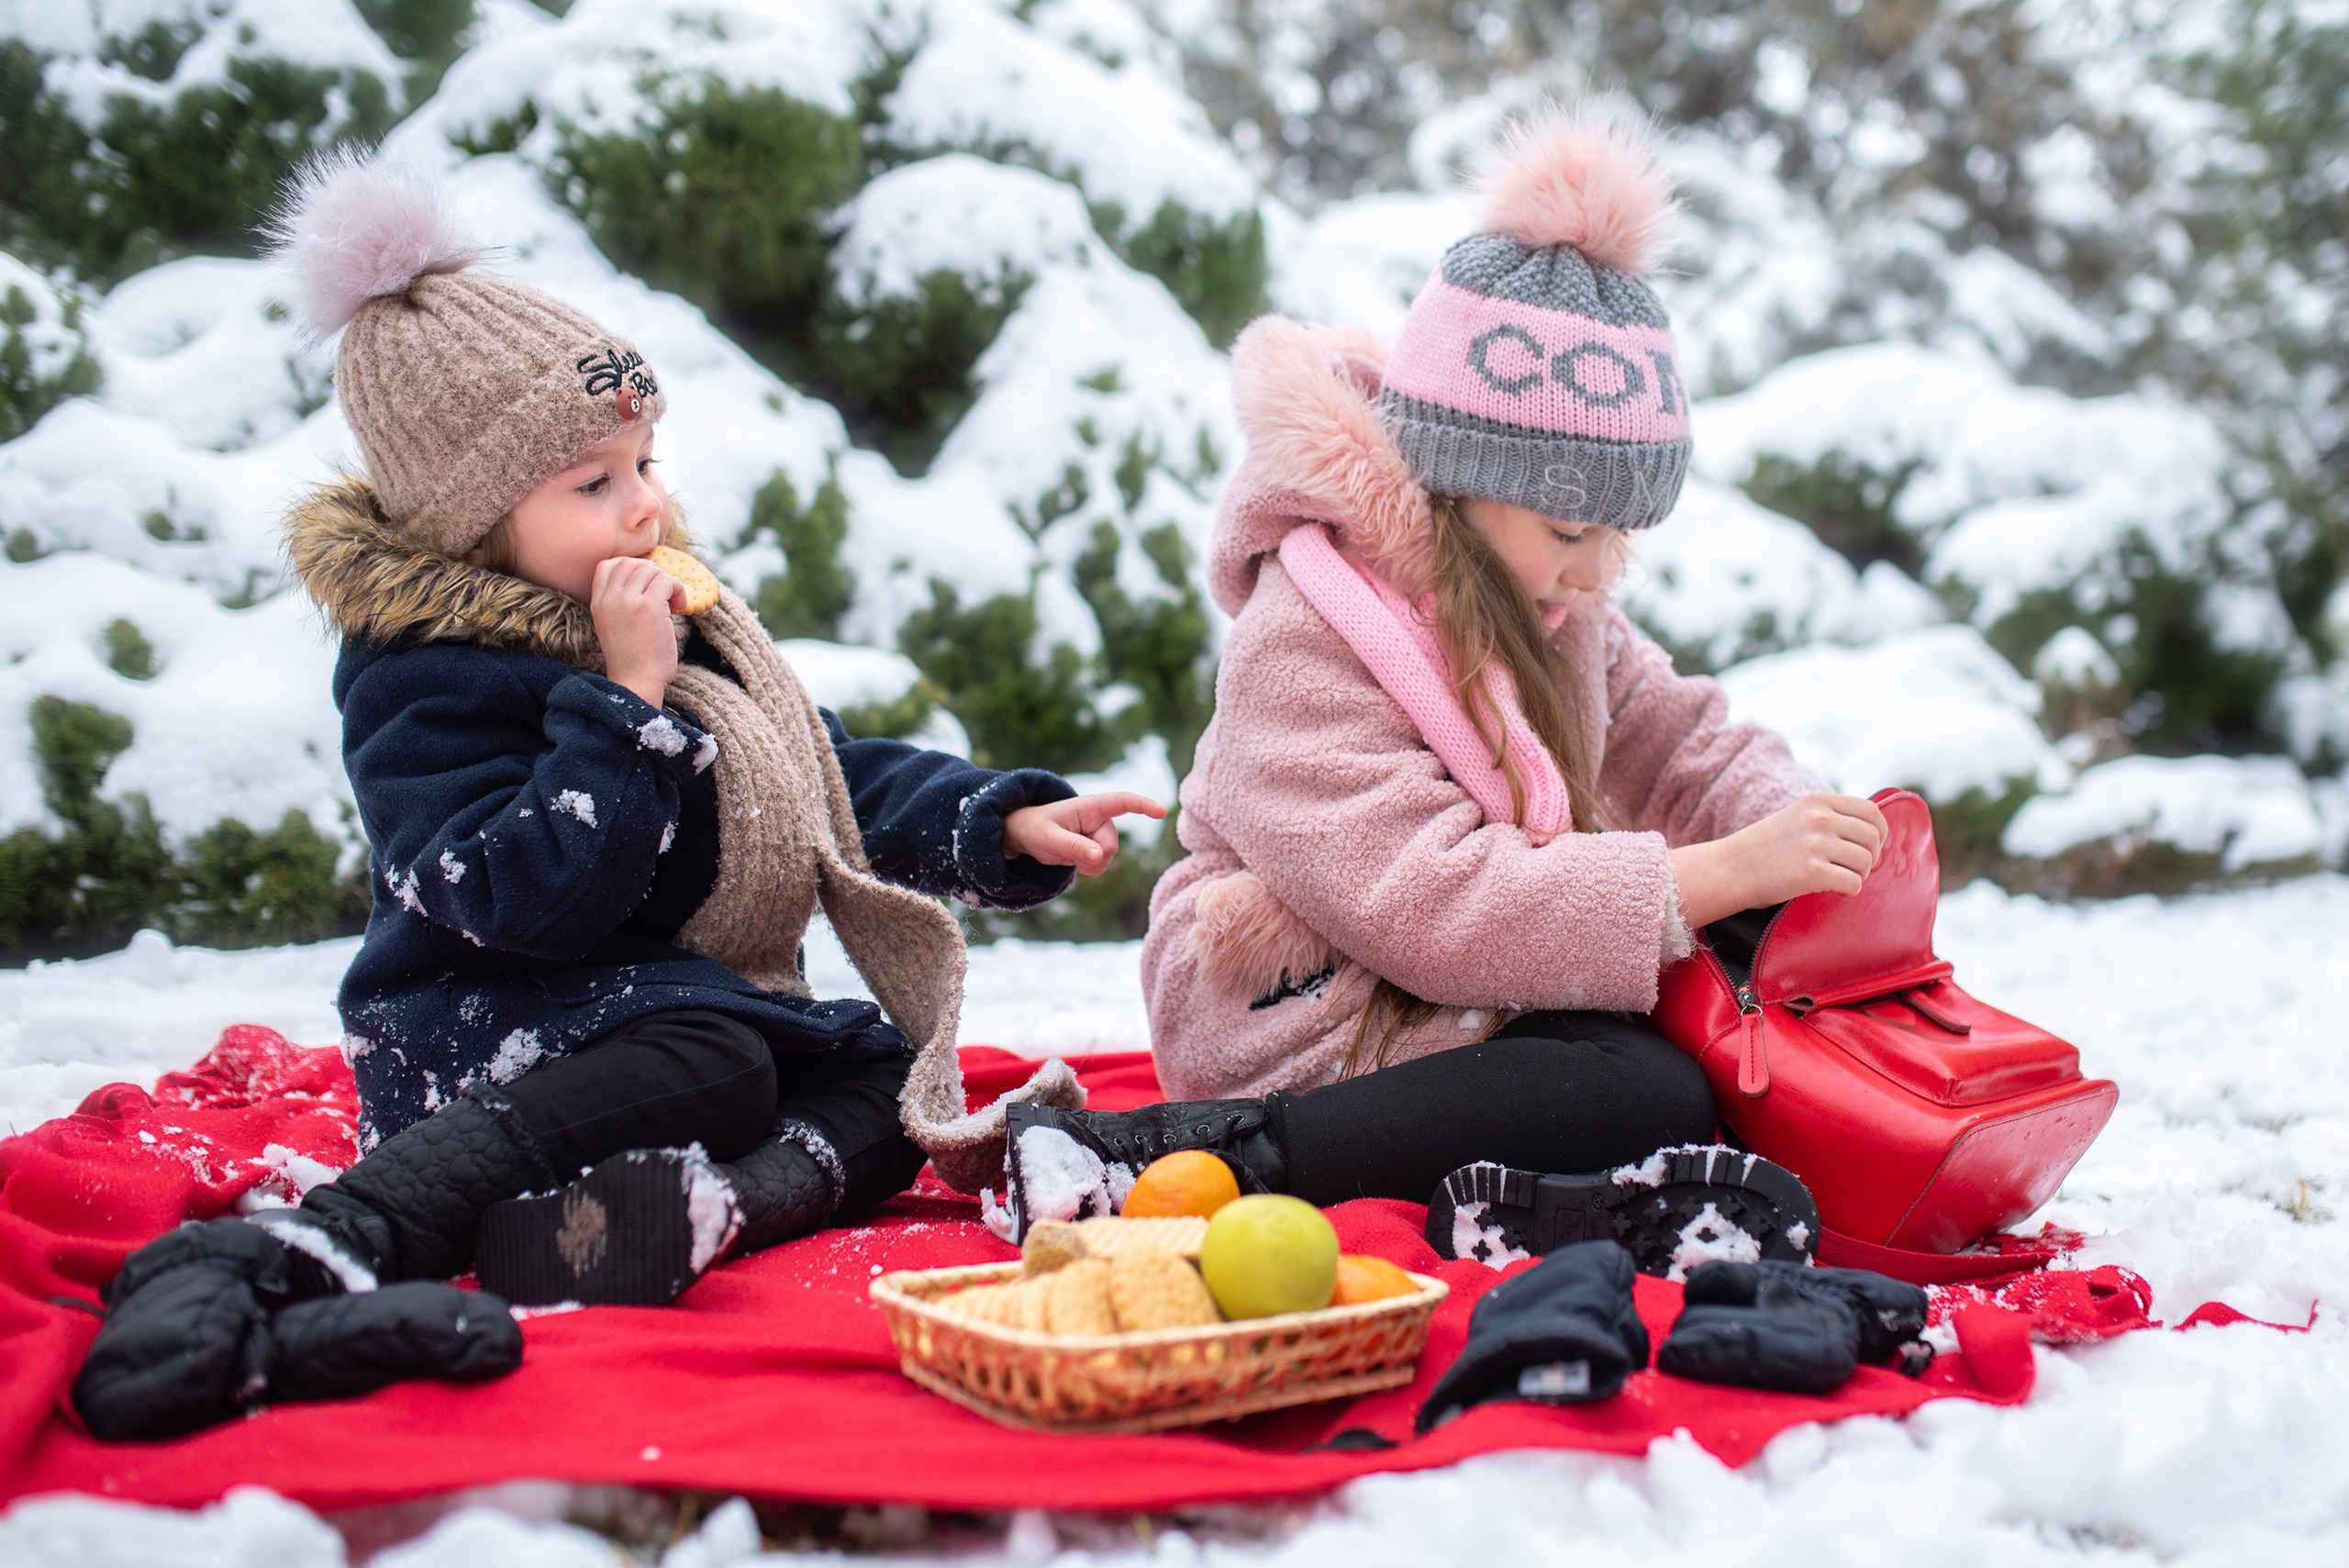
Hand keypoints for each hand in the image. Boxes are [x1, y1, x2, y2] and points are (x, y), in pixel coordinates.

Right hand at [590, 554, 686, 707]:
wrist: (636, 682)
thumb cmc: (632, 659)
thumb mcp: (614, 626)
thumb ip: (621, 603)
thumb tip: (648, 579)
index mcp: (598, 602)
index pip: (607, 565)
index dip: (631, 567)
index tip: (646, 583)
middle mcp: (610, 598)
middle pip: (631, 563)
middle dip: (652, 571)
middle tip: (664, 592)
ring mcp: (628, 601)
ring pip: (651, 570)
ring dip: (667, 582)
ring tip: (673, 602)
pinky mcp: (649, 606)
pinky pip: (667, 581)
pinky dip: (678, 589)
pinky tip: (680, 606)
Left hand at [1001, 793, 1168, 875]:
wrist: (1025, 834)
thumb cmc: (1034, 828)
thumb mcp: (1048, 839)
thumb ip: (1073, 847)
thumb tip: (1100, 856)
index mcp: (1090, 806)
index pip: (1122, 802)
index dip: (1143, 806)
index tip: (1162, 812)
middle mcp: (1100, 818)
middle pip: (1111, 845)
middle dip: (1093, 855)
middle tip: (1067, 850)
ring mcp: (1099, 834)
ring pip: (1108, 858)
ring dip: (1089, 863)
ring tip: (1067, 853)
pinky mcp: (1096, 847)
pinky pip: (1102, 864)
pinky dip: (1089, 867)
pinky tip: (1073, 860)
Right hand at [1669, 792, 1889, 929]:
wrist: (1729, 869)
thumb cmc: (1765, 848)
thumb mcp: (1798, 817)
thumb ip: (1831, 817)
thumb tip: (1875, 831)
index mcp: (1817, 801)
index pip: (1871, 812)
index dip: (1878, 833)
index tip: (1868, 848)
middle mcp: (1819, 818)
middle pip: (1872, 838)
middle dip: (1870, 857)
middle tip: (1853, 869)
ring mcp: (1815, 844)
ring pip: (1866, 861)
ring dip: (1859, 875)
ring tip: (1840, 880)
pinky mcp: (1812, 872)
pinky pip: (1853, 883)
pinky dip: (1849, 890)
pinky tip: (1833, 891)